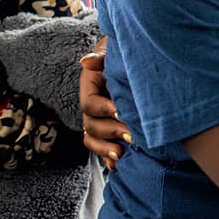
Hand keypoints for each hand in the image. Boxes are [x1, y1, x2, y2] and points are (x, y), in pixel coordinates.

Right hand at [78, 37, 130, 170]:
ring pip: (93, 139)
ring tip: (122, 153)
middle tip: (130, 135)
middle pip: (91, 125)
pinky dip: (107, 157)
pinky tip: (117, 165)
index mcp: (90, 88)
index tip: (121, 111)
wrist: (132, 57)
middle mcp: (91, 106)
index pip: (90, 104)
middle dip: (109, 132)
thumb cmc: (122, 53)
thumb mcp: (113, 52)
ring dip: (105, 149)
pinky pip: (101, 147)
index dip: (104, 109)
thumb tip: (86, 61)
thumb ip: (101, 57)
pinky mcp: (109, 128)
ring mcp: (99, 119)